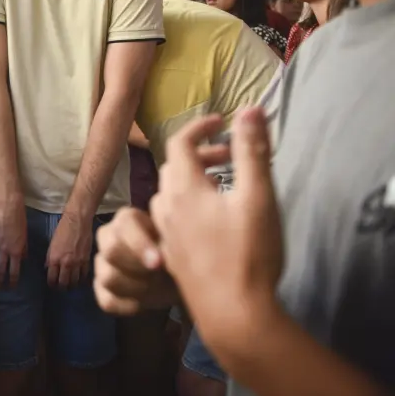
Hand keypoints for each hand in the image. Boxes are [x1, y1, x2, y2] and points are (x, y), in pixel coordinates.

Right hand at [0, 198, 27, 288]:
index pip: (14, 271)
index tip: (10, 287)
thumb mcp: (25, 236)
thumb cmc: (20, 222)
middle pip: (0, 269)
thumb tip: (22, 257)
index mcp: (16, 252)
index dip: (12, 280)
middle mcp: (5, 251)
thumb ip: (23, 249)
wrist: (9, 209)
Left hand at [45, 210, 92, 287]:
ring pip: (75, 281)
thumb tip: (48, 268)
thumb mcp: (52, 244)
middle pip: (64, 283)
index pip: (52, 279)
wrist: (78, 221)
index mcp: (54, 259)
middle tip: (62, 287)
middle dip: (62, 287)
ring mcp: (78, 263)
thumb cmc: (62, 230)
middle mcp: (66, 263)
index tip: (52, 285)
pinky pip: (84, 275)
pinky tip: (80, 279)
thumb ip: (50, 258)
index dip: (52, 284)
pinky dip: (82, 279)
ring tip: (71, 285)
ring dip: (72, 285)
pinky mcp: (87, 260)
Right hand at [94, 206, 178, 314]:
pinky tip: (144, 304)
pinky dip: (127, 305)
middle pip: (110, 250)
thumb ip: (170, 242)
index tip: (159, 262)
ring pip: (107, 277)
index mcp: (128, 219)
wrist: (179, 277)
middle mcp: (109, 237)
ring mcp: (102, 263)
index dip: (140, 244)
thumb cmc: (178, 252)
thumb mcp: (179, 243)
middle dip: (137, 268)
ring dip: (135, 288)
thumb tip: (164, 251)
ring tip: (156, 288)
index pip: (124, 225)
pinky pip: (107, 301)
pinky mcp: (101, 288)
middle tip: (160, 275)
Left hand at [150, 108, 282, 345]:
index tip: (223, 122)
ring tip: (227, 186)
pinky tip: (215, 221)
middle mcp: (165, 208)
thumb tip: (250, 110)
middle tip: (234, 155)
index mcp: (182, 189)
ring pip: (173, 194)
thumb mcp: (258, 197)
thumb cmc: (248, 255)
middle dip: (203, 154)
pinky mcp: (173, 255)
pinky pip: (174, 219)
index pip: (180, 142)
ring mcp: (166, 234)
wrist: (234, 314)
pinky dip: (192, 206)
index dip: (200, 126)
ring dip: (196, 181)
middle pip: (176, 167)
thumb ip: (252, 152)